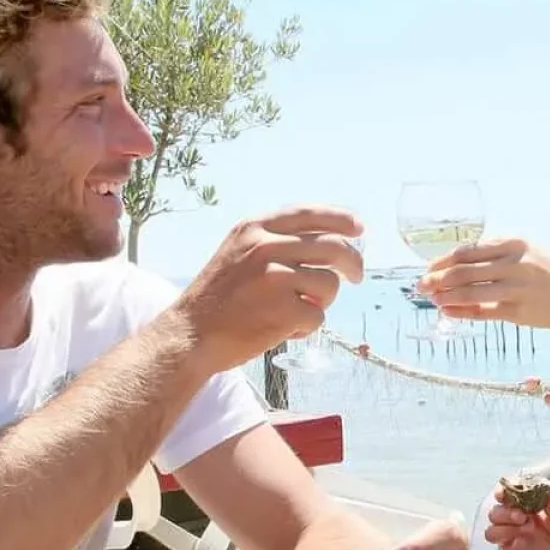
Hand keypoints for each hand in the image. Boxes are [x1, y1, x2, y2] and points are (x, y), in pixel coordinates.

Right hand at [174, 206, 364, 370]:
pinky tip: (283, 330)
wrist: (189, 335)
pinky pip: (318, 316)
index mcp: (255, 228)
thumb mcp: (238, 251)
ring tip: (296, 311)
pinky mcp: (284, 310)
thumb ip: (275, 241)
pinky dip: (306, 327)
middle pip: (333, 246)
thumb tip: (330, 240)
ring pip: (330, 283)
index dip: (341, 219)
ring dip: (322, 301)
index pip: (310, 214)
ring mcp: (276, 278)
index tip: (360, 228)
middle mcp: (266, 247)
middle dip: (353, 263)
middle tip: (356, 277)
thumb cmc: (218, 298)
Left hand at [416, 238, 549, 330]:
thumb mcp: (522, 252)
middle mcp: (516, 265)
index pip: (469, 251)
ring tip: (432, 299)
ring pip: (472, 293)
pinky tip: (448, 311)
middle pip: (466, 271)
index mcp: (514, 245)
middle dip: (438, 279)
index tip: (428, 267)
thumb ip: (492, 252)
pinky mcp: (517, 312)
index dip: (443, 260)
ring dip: (447, 296)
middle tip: (420, 285)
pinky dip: (463, 312)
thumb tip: (451, 261)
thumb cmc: (541, 272)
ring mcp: (517, 290)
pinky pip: (483, 313)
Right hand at [484, 485, 549, 549]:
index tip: (503, 494)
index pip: (505, 495)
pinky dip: (509, 545)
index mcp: (525, 503)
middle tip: (522, 516)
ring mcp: (514, 537)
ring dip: (503, 529)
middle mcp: (516, 519)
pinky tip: (523, 543)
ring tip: (526, 529)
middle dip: (504, 513)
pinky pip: (504, 549)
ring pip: (492, 531)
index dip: (501, 492)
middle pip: (495, 513)